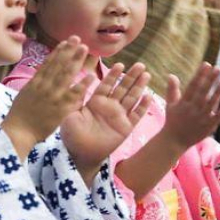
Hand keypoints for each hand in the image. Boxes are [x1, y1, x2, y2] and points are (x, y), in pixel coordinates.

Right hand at [3, 36, 93, 145]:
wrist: (18, 131)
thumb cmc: (19, 116)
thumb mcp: (24, 95)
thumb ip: (35, 85)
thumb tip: (42, 75)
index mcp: (35, 82)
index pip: (48, 63)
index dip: (58, 51)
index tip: (66, 41)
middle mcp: (44, 85)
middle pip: (58, 64)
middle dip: (69, 50)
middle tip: (78, 39)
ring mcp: (53, 95)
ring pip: (66, 74)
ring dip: (76, 60)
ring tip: (85, 49)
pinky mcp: (60, 107)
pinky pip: (74, 94)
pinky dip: (83, 84)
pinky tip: (92, 76)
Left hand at [61, 62, 151, 176]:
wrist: (80, 154)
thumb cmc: (71, 135)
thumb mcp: (70, 112)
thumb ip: (77, 96)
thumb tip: (83, 78)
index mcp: (96, 102)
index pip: (107, 84)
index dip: (114, 75)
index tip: (120, 64)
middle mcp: (109, 107)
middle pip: (122, 88)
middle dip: (131, 76)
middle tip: (140, 65)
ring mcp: (118, 117)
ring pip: (131, 98)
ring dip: (139, 86)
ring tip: (146, 74)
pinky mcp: (126, 128)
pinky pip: (136, 115)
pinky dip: (142, 106)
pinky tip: (149, 96)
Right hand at [161, 63, 219, 149]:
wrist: (174, 141)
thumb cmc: (173, 120)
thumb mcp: (170, 104)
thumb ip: (172, 90)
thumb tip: (172, 75)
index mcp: (183, 103)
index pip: (193, 86)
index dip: (200, 75)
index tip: (206, 64)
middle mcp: (192, 109)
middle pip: (203, 92)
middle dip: (211, 79)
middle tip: (219, 68)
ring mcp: (201, 118)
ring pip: (211, 103)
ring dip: (218, 92)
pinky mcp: (208, 127)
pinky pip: (218, 117)